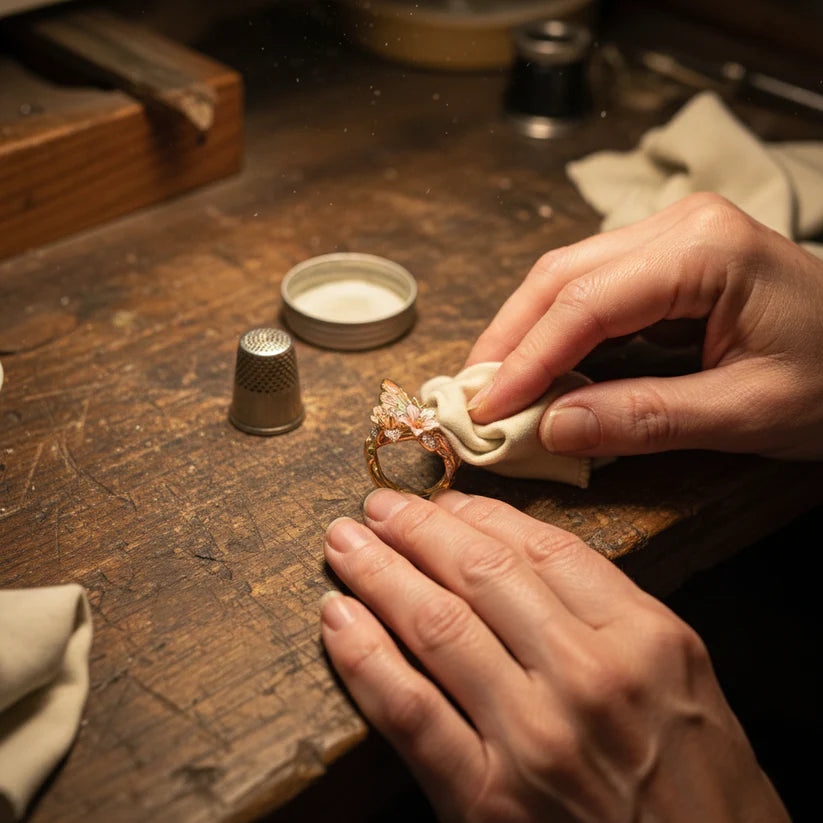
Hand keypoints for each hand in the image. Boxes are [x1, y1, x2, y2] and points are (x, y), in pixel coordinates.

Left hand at [321, 489, 787, 822]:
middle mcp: (587, 676)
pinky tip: (338, 618)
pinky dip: (364, 657)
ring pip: (436, 625)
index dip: (480, 514)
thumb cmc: (701, 784)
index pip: (542, 548)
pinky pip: (409, 711)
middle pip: (480, 573)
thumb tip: (522, 552)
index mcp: (643, 637)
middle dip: (418, 528)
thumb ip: (609, 612)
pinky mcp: (485, 801)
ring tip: (345, 543)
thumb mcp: (680, 677)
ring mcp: (533, 738)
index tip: (445, 499)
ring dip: (379, 574)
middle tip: (380, 506)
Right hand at [465, 193, 822, 459]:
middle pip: (562, 275)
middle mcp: (678, 225)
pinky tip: (535, 369)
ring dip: (523, 333)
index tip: (487, 410)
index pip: (587, 301)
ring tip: (493, 388)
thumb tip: (551, 430)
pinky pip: (590, 291)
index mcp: (705, 250)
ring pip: (566, 277)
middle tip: (472, 398)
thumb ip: (647, 419)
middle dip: (509, 339)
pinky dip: (553, 333)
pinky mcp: (664, 261)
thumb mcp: (749, 412)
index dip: (528, 359)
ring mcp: (670, 237)